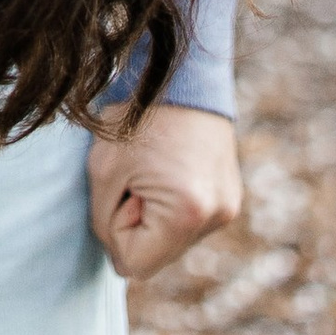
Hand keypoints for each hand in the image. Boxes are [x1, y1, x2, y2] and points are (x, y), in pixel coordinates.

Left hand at [87, 104, 242, 283]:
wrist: (181, 69)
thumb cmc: (135, 116)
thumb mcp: (104, 171)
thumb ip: (106, 226)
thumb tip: (121, 260)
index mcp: (186, 213)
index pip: (135, 265)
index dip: (117, 229)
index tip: (123, 187)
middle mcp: (217, 216)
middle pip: (157, 257)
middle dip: (137, 224)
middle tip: (137, 175)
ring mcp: (229, 207)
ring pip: (173, 240)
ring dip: (156, 214)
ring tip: (154, 168)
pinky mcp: (231, 196)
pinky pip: (189, 222)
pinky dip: (172, 205)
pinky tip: (169, 169)